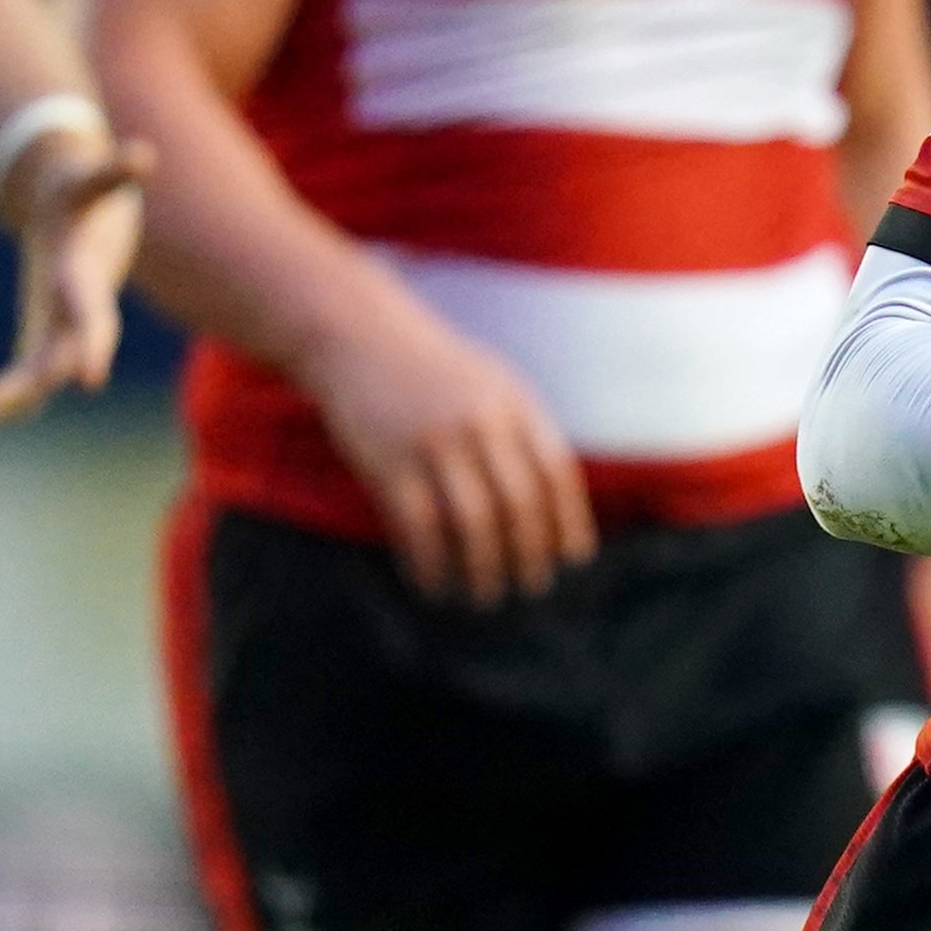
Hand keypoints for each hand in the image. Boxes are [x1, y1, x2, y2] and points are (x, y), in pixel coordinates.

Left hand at [0, 124, 153, 431]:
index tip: (89, 381)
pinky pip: (15, 387)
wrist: (93, 229)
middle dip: (23, 390)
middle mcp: (76, 323)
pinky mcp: (39, 347)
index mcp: (87, 285)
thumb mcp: (90, 179)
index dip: (94, 347)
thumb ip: (111, 171)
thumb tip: (144, 155)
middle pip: (55, 366)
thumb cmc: (84, 199)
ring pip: (30, 388)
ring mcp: (58, 340)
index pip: (97, 322)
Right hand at [301, 271, 599, 604]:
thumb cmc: (431, 370)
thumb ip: (524, 432)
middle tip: (530, 587)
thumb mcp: (491, 384)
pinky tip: (433, 585)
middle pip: (520, 506)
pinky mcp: (389, 462)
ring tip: (484, 596)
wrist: (358, 334)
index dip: (569, 521)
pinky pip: (420, 528)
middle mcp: (480, 423)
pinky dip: (430, 565)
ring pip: (474, 525)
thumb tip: (556, 504)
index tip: (572, 559)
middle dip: (530, 556)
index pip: (557, 473)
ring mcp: (434, 443)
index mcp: (513, 404)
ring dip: (483, 571)